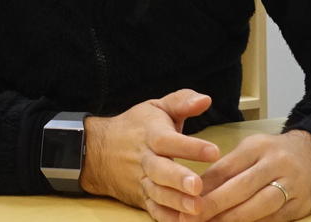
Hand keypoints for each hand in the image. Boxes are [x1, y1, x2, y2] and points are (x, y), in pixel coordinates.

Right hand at [79, 89, 220, 219]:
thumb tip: (205, 99)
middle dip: (178, 179)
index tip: (213, 151)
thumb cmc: (134, 127)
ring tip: (197, 209)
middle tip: (197, 186)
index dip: (191, 146)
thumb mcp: (156, 107)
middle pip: (160, 170)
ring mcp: (141, 181)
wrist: (97, 151)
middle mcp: (145, 160)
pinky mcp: (140, 198)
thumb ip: (182, 101)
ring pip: (157, 193)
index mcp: (152, 135)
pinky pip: (153, 210)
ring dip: (176, 202)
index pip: (170, 140)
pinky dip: (167, 218)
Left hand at [194, 130, 310, 221]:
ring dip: (232, 220)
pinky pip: (274, 219)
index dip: (204, 188)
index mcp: (258, 146)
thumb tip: (196, 191)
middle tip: (192, 218)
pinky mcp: (302, 204)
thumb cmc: (274, 155)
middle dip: (214, 206)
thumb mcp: (250, 151)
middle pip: (240, 187)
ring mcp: (292, 184)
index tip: (187, 202)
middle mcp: (276, 163)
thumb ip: (226, 169)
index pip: (226, 168)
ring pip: (258, 206)